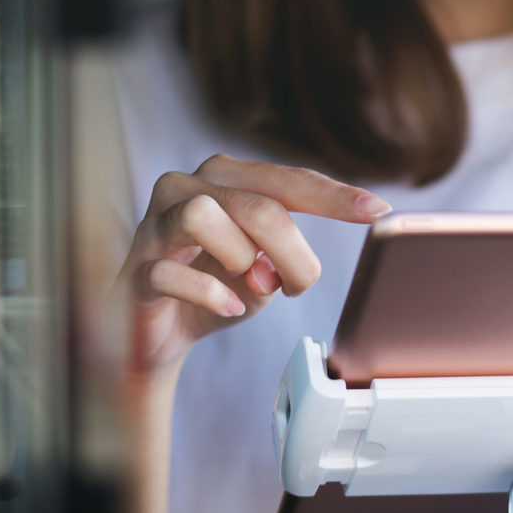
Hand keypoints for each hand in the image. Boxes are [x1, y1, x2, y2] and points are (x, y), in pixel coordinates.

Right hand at [114, 154, 390, 375]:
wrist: (156, 333)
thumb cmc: (214, 289)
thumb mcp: (262, 274)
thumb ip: (279, 261)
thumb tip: (277, 268)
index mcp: (225, 179)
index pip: (286, 180)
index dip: (333, 196)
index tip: (377, 210)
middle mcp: (186, 187)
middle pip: (256, 204)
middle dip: (291, 253)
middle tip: (296, 286)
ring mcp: (154, 223)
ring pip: (204, 216)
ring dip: (239, 260)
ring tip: (244, 286)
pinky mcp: (135, 266)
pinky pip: (171, 272)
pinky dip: (208, 294)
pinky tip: (225, 307)